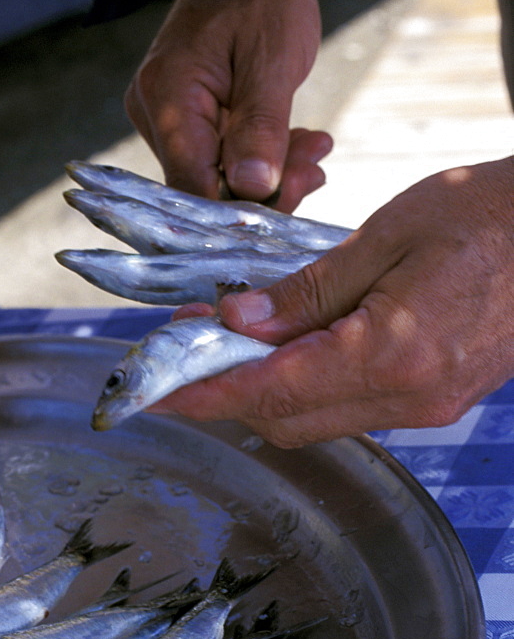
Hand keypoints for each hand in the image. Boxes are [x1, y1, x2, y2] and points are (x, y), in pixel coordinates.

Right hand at [125, 0, 331, 211]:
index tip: (288, 204)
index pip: (192, 187)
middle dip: (264, 190)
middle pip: (204, 188)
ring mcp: (165, 120)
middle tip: (313, 172)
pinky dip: (262, 159)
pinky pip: (221, 161)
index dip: (237, 212)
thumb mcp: (272, 60)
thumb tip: (252, 189)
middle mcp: (154, 113)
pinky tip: (297, 147)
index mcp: (166, 98)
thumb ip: (261, 128)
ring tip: (314, 151)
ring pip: (218, 179)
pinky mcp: (185, 123)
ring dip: (271, 174)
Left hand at [153, 157, 513, 445]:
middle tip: (188, 349)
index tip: (157, 390)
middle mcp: (409, 400)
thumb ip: (307, 292)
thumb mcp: (387, 237)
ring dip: (264, 392)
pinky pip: (349, 411)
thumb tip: (239, 322)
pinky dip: (306, 390)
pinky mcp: (435, 402)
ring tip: (231, 343)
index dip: (206, 392)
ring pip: (315, 422)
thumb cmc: (486, 216)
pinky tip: (290, 353)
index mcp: (394, 356)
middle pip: (287, 420)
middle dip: (226, 393)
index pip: (272, 391)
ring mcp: (426, 409)